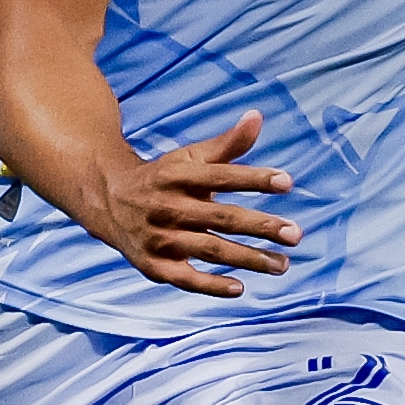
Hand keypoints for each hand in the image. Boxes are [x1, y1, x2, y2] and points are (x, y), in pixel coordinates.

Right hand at [63, 110, 299, 297]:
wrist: (108, 201)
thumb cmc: (163, 177)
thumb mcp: (189, 158)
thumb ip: (227, 144)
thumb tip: (257, 116)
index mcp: (179, 176)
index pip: (222, 176)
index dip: (254, 178)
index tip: (287, 182)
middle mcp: (169, 206)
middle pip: (222, 218)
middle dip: (261, 226)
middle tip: (295, 234)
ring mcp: (161, 238)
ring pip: (211, 250)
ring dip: (248, 259)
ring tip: (282, 265)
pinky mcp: (154, 265)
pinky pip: (185, 279)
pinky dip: (211, 285)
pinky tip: (240, 288)